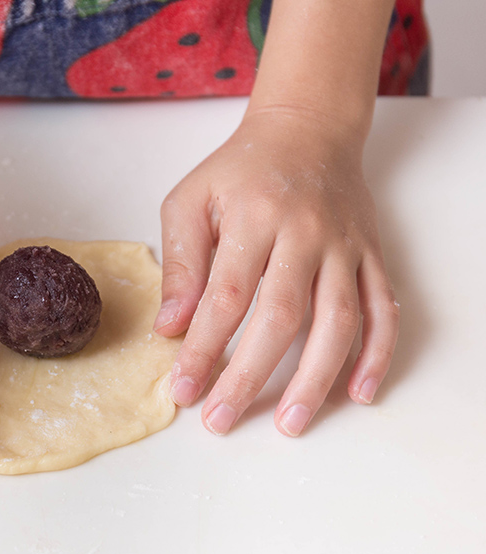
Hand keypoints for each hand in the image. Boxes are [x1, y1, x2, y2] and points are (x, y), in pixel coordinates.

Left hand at [156, 109, 398, 436]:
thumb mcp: (190, 200)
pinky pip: (383, 310)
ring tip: (290, 424)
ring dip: (315, 379)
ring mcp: (345, 247)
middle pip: (281, 318)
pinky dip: (377, 354)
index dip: (204, 348)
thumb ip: (181, 262)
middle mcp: (305, 234)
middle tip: (221, 420)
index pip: (226, 297)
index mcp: (254, 218)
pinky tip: (360, 393)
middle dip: (249, 376)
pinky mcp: (371, 255)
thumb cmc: (239, 170)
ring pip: (337, 322)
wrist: (307, 130)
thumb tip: (170, 326)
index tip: (183, 389)